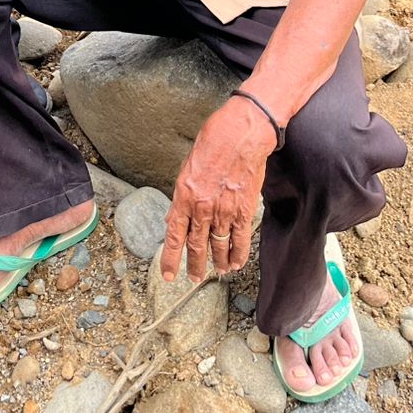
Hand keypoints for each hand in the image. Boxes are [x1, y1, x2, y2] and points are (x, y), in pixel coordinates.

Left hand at [160, 97, 276, 284]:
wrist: (241, 134)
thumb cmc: (213, 143)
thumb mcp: (187, 168)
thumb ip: (182, 196)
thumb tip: (177, 216)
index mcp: (183, 195)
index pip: (173, 236)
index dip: (170, 258)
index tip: (169, 275)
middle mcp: (202, 207)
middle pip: (196, 246)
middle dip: (195, 266)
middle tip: (193, 278)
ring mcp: (223, 211)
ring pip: (218, 247)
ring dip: (217, 263)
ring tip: (217, 272)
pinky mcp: (243, 211)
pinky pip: (240, 241)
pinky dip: (237, 255)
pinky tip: (235, 263)